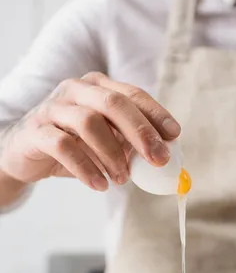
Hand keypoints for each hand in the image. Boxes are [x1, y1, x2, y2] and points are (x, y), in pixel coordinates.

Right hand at [0, 72, 180, 191]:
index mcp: (97, 86)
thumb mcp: (105, 141)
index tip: (175, 135)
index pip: (132, 94)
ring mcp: (53, 108)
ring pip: (89, 123)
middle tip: (158, 159)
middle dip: (141, 132)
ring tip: (123, 179)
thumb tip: (165, 156)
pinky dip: (86, 168)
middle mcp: (76, 90)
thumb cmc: (73, 144)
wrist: (24, 153)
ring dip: (113, 155)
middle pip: (113, 103)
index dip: (155, 114)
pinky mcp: (36, 131)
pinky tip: (100, 185)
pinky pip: (64, 147)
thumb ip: (130, 143)